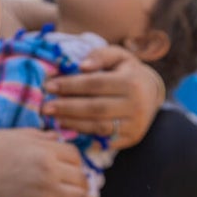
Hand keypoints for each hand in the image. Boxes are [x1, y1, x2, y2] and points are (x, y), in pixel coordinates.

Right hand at [0, 128, 96, 196]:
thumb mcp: (17, 134)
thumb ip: (42, 136)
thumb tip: (58, 137)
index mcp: (46, 149)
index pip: (76, 156)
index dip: (77, 162)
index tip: (72, 167)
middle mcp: (50, 170)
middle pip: (82, 177)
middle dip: (85, 182)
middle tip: (82, 186)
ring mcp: (45, 191)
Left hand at [41, 45, 163, 148]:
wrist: (151, 93)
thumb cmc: (127, 71)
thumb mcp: (118, 56)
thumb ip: (99, 56)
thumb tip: (81, 66)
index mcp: (131, 81)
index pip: (95, 84)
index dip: (70, 85)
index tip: (49, 86)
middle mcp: (136, 105)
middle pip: (95, 108)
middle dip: (67, 107)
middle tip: (45, 107)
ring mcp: (135, 125)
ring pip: (98, 126)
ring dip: (72, 123)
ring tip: (54, 118)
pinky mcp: (131, 139)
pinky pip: (103, 140)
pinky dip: (84, 135)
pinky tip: (68, 128)